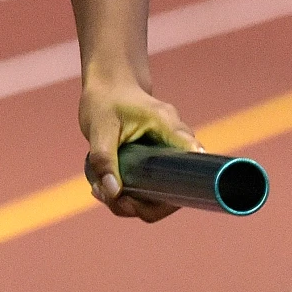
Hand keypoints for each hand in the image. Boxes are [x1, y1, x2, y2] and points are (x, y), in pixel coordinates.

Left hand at [80, 73, 199, 222]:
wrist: (107, 86)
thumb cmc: (105, 101)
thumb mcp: (99, 128)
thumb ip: (103, 159)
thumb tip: (114, 193)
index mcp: (169, 126)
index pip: (192, 159)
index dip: (182, 188)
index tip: (148, 199)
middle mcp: (176, 142)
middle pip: (178, 187)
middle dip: (145, 205)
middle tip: (114, 201)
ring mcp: (168, 154)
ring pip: (162, 193)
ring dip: (132, 202)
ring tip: (100, 191)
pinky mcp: (157, 163)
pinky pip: (150, 188)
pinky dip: (129, 194)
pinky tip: (103, 188)